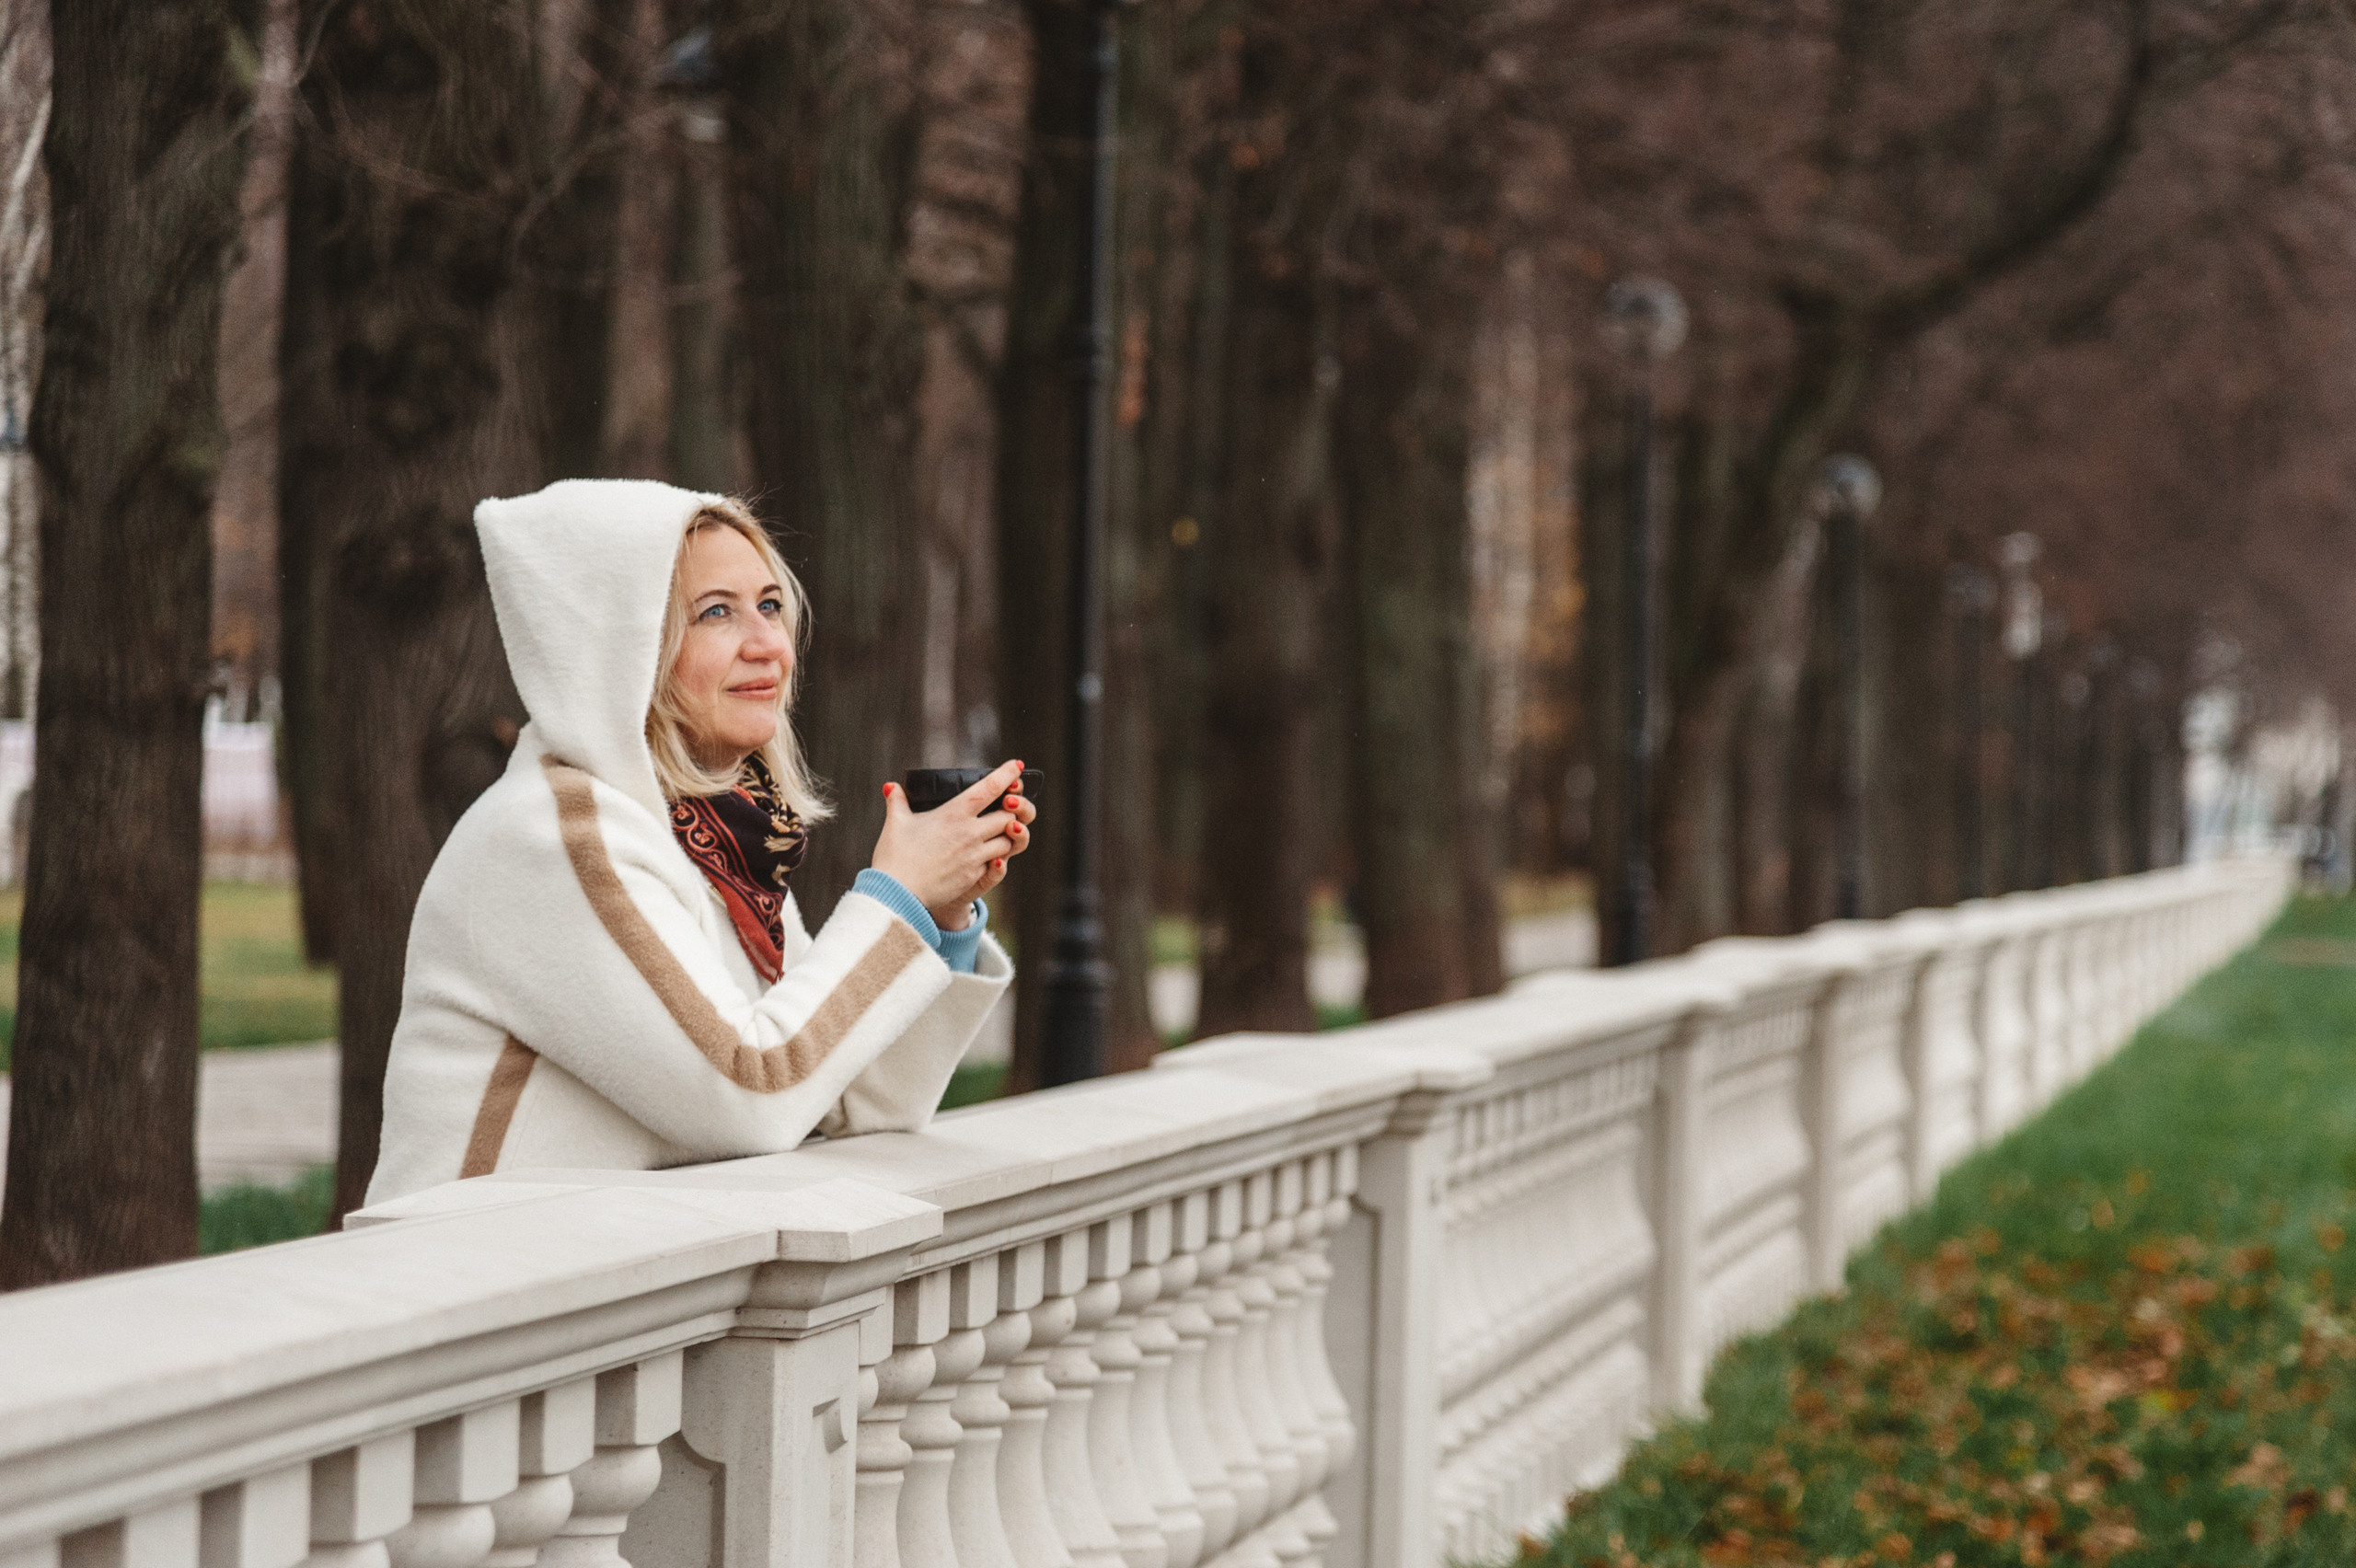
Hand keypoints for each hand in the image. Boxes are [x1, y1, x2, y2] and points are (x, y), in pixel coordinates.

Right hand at [870, 759, 1038, 930]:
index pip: (989, 788)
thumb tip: (892, 786)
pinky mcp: (974, 876)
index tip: (1017, 765)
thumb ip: (897, 802)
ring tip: (998, 832)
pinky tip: (986, 856)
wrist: (896, 894)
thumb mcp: (896, 823)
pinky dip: (996, 858)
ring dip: (1006, 836)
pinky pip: (996, 864)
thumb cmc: (895, 856)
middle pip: (1007, 816)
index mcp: (954, 814)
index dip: (1007, 774)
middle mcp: (970, 833)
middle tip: (1007, 806)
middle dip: (1011, 810)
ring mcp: (975, 856)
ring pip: (1008, 842)